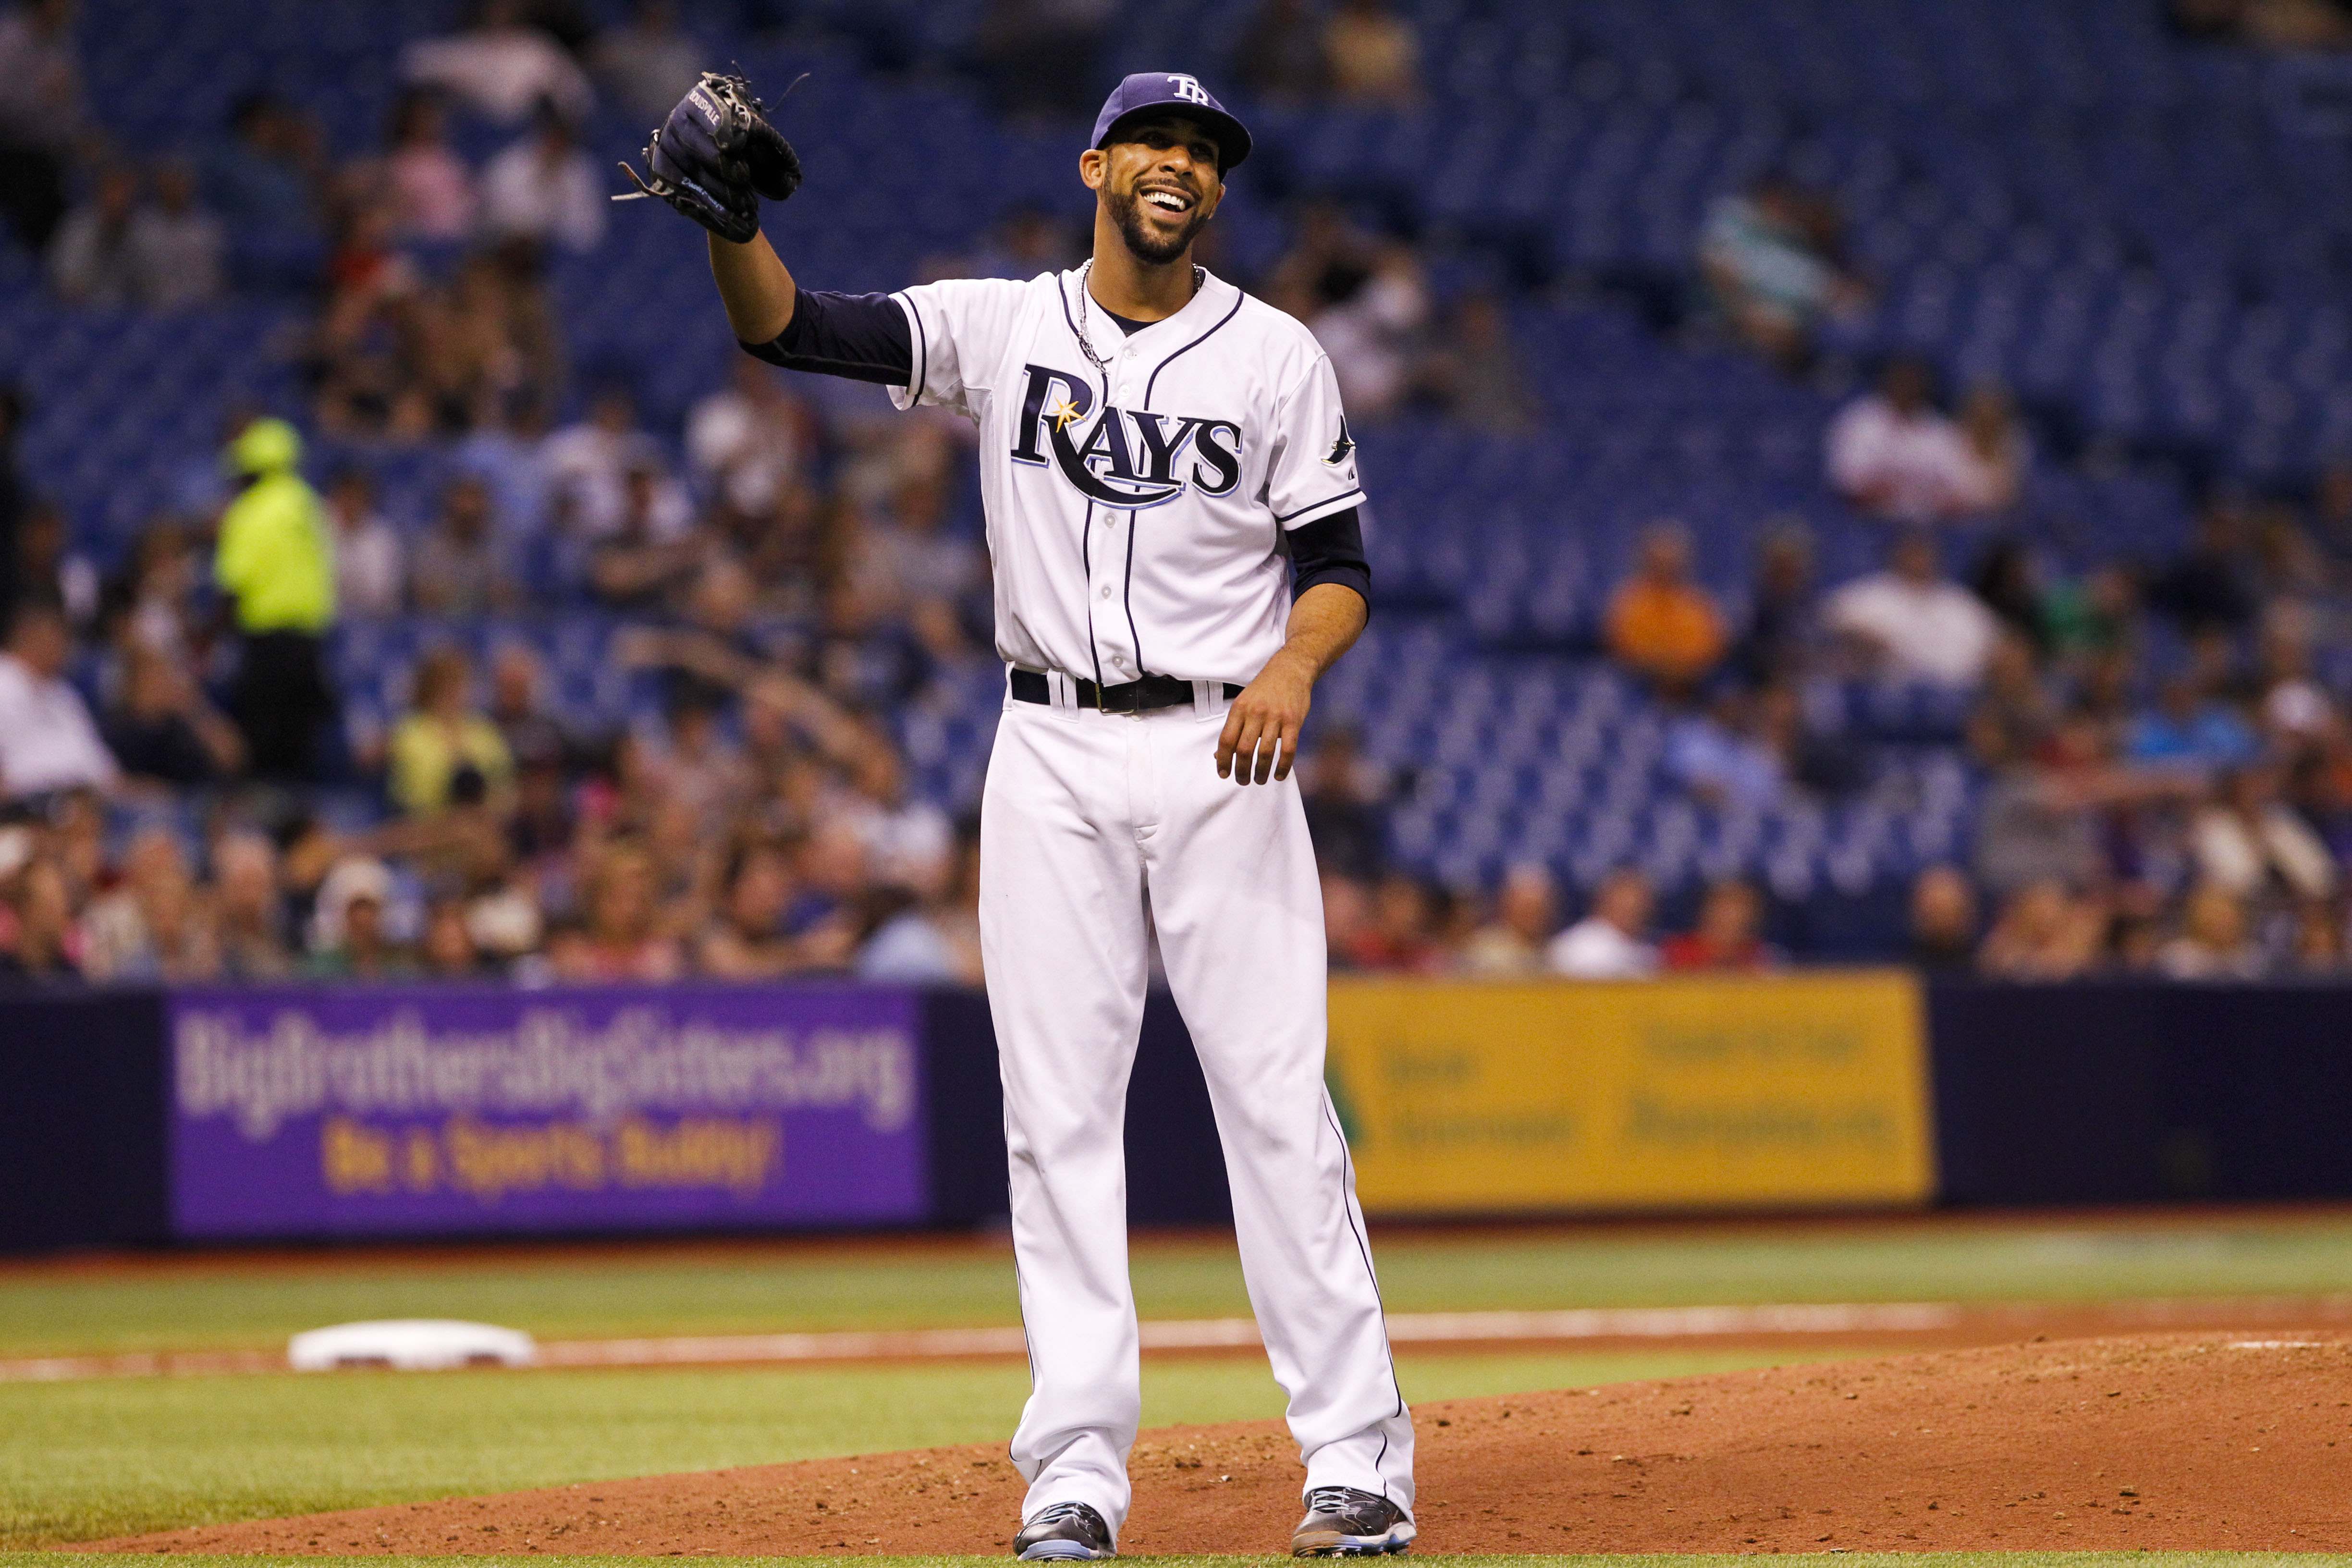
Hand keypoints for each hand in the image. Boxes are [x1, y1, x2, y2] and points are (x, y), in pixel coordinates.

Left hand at [1216, 651, 1312, 785]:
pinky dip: (1283, 766)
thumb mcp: (1243, 703)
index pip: (1226, 740)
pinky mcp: (1293, 721)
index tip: (1223, 773)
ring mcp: (1276, 717)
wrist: (1290, 670)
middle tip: (1242, 781)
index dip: (1223, 760)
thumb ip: (1233, 728)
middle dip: (1241, 771)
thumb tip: (1220, 754)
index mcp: (1239, 709)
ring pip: (1265, 753)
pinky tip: (1279, 775)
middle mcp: (1256, 713)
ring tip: (1259, 780)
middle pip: (1244, 750)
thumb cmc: (1265, 689)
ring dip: (1261, 772)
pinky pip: (1288, 749)